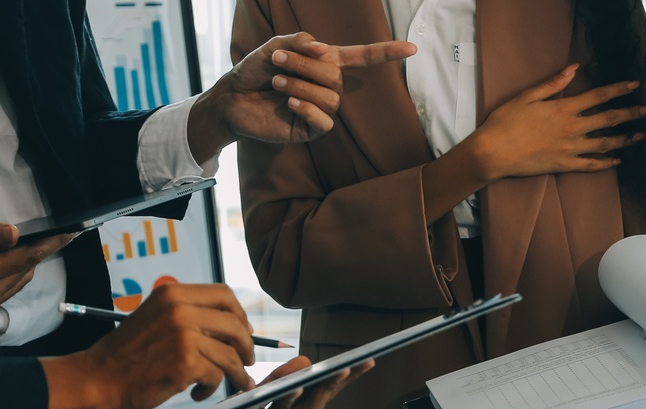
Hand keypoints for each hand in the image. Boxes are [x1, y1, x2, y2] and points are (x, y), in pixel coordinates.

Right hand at [0, 220, 73, 313]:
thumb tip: (15, 234)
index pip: (28, 257)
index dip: (51, 244)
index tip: (70, 234)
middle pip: (27, 270)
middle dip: (35, 252)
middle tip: (42, 235)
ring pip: (19, 281)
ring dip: (23, 265)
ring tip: (15, 248)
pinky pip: (8, 291)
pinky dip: (12, 276)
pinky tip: (2, 264)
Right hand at [40, 284, 259, 408]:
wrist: (96, 380)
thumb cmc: (126, 355)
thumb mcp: (155, 318)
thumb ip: (187, 315)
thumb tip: (231, 324)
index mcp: (173, 294)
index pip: (224, 295)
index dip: (239, 315)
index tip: (244, 331)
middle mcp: (180, 310)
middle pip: (235, 325)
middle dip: (247, 346)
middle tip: (247, 361)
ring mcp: (184, 336)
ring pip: (230, 354)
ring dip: (235, 372)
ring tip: (232, 383)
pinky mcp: (186, 363)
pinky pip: (217, 375)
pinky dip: (211, 388)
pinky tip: (197, 393)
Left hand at [137, 357, 371, 408]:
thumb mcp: (251, 402)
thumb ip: (276, 384)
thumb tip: (307, 360)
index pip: (320, 398)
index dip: (343, 382)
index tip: (366, 361)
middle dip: (330, 388)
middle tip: (348, 367)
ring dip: (294, 402)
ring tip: (307, 381)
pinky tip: (254, 399)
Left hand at [189, 32, 416, 160]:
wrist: (232, 98)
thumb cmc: (255, 71)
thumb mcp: (275, 47)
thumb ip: (300, 42)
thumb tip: (326, 50)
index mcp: (326, 63)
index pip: (363, 58)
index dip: (387, 53)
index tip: (412, 49)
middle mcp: (329, 86)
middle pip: (336, 75)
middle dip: (305, 64)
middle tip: (277, 61)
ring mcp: (322, 109)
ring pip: (331, 96)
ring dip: (301, 84)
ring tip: (277, 82)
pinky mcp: (311, 130)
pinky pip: (325, 121)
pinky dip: (307, 107)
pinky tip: (290, 102)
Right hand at [464, 64, 645, 181]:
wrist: (493, 152)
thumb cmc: (505, 122)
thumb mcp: (527, 96)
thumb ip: (553, 83)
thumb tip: (573, 68)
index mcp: (564, 108)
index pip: (599, 96)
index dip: (619, 89)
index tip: (635, 84)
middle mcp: (572, 128)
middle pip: (608, 119)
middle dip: (630, 113)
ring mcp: (570, 148)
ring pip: (605, 143)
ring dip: (625, 139)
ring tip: (640, 136)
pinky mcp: (564, 165)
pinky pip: (591, 165)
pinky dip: (606, 163)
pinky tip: (618, 161)